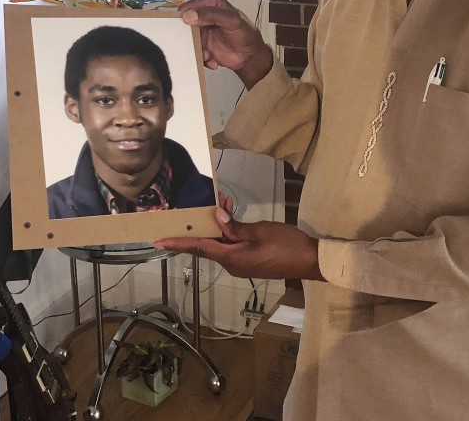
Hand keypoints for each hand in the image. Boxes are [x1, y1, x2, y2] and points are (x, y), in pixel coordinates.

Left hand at [154, 193, 324, 280]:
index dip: (178, 243)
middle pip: (208, 245)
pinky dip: (229, 232)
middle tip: (213, 204)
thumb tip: (217, 218)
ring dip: (220, 226)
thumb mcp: (260, 231)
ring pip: (221, 244)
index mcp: (232, 258)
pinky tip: (235, 218)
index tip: (158, 241)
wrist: (310, 261)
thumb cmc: (286, 245)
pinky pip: (232, 247)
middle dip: (205, 224)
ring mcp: (242, 265)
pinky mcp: (250, 262)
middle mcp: (232, 264)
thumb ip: (235, 226)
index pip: (199, 248)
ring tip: (228, 204)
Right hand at [179, 0, 272, 88]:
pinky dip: (202, 57)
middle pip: (186, 25)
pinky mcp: (202, 45)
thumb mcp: (232, 21)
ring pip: (189, 40)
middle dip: (190, 38)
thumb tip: (189, 15)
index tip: (188, 28)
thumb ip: (211, 15)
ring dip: (197, 50)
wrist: (250, 56)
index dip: (185, 17)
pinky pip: (194, 51)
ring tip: (208, 56)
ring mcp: (203, 31)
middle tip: (199, 45)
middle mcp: (205, 16)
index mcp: (212, 3)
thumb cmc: (245, 34)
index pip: (190, 6)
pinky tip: (212, 60)